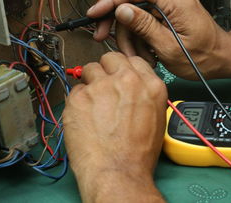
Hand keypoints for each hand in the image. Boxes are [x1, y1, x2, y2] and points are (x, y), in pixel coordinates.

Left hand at [63, 52, 166, 201]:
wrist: (118, 172)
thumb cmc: (137, 154)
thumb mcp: (156, 118)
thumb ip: (145, 95)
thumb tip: (133, 88)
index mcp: (150, 85)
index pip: (133, 60)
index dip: (123, 68)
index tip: (117, 73)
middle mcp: (127, 81)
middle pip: (110, 58)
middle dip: (105, 69)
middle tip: (102, 84)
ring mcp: (101, 87)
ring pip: (89, 69)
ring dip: (89, 82)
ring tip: (92, 103)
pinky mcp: (79, 97)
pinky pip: (75, 90)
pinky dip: (77, 101)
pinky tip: (83, 117)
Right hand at [87, 0, 230, 79]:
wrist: (223, 58)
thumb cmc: (204, 56)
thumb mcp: (170, 47)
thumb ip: (145, 27)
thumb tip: (122, 10)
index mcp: (173, 0)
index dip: (109, 2)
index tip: (94, 14)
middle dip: (116, 22)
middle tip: (104, 38)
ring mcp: (169, 4)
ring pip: (135, 13)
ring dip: (130, 36)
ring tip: (137, 57)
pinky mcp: (168, 13)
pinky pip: (145, 21)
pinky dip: (140, 38)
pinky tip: (145, 53)